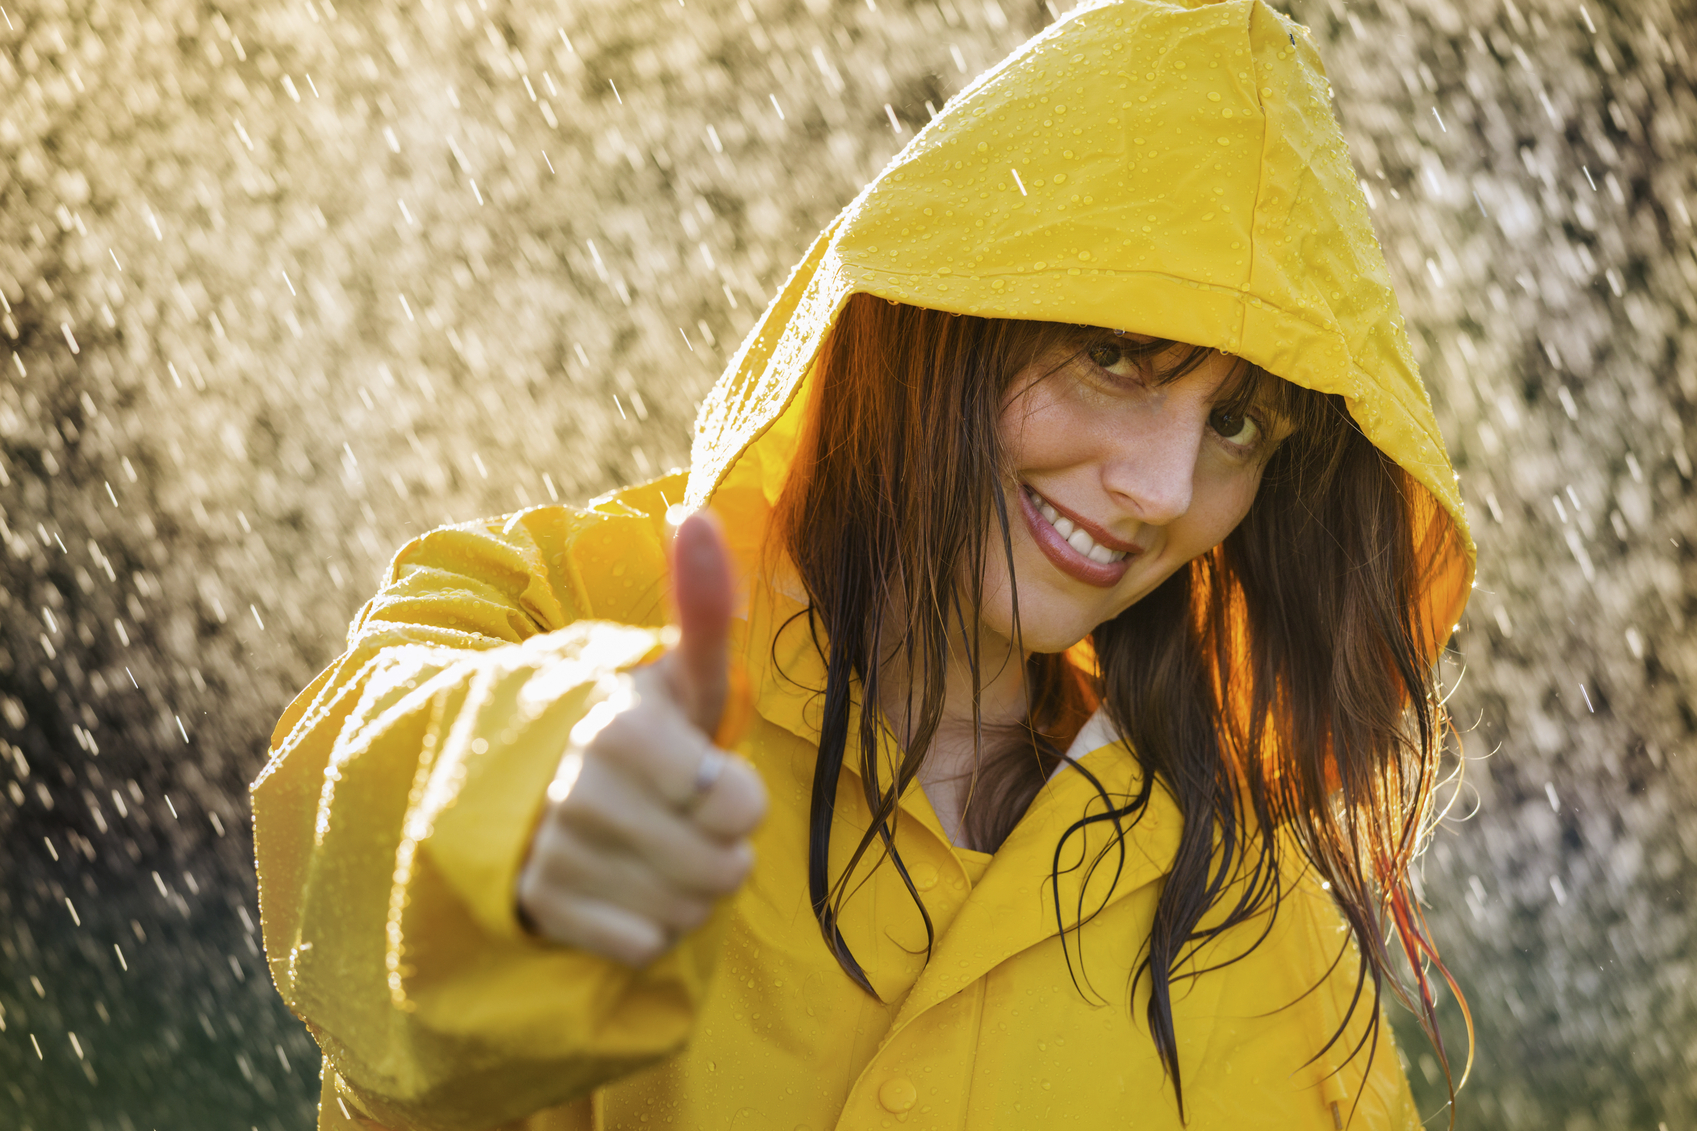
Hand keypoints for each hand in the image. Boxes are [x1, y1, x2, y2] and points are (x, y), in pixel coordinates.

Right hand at [515, 512, 767, 965]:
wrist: (513, 784)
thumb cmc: (619, 725)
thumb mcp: (663, 670)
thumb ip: (698, 605)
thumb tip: (697, 514)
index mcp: (621, 728)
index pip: (741, 808)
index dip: (736, 798)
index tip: (698, 773)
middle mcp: (582, 793)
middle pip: (723, 868)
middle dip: (717, 847)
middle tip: (677, 814)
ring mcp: (556, 856)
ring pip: (687, 911)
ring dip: (685, 887)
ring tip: (650, 845)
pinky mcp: (542, 911)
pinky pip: (644, 945)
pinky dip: (646, 925)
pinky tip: (620, 884)